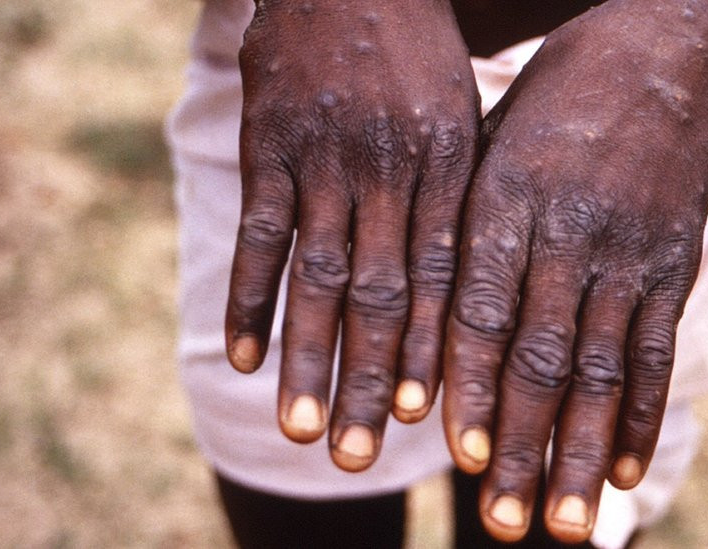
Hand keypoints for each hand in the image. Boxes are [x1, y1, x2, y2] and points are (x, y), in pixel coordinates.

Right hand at [225, 0, 478, 470]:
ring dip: (308, 358)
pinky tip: (241, 356)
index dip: (435, 351)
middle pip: (382, 293)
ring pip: (318, 276)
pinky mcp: (269, 143)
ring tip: (304, 428)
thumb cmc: (417, 55)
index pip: (444, 277)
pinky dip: (249, 298)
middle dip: (373, 378)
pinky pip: (260, 233)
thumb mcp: (462, 115)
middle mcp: (389, 169)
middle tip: (364, 454)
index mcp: (447, 165)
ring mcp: (325, 157)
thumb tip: (466, 289)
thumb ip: (459, 198)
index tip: (430, 420)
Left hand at [442, 3, 707, 541]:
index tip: (458, 456)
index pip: (480, 309)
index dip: (470, 386)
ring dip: (578, 451)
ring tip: (562, 523)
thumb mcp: (490, 143)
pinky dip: (640, 413)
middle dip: (520, 445)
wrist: (662, 54)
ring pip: (600, 368)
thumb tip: (424, 323)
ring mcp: (626, 251)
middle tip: (504, 524)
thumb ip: (463, 227)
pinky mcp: (671, 262)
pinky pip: (655, 348)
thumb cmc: (552, 104)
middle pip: (539, 356)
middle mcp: (566, 232)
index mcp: (504, 200)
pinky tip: (622, 468)